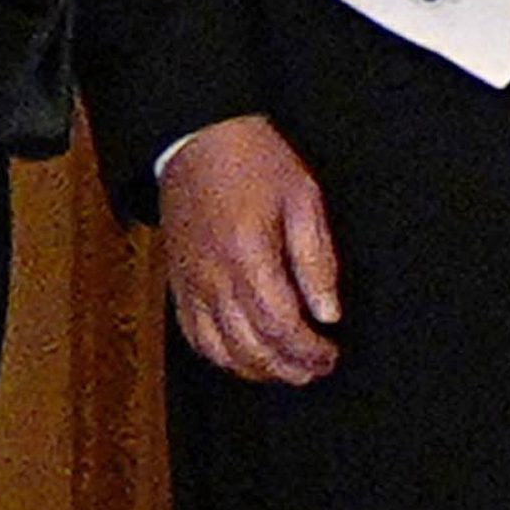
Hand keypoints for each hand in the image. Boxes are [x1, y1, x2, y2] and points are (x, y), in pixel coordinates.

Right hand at [161, 112, 343, 387]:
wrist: (198, 139)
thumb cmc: (253, 162)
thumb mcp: (303, 198)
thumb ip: (317, 260)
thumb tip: (329, 313)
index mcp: (249, 255)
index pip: (281, 326)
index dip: (309, 351)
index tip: (330, 354)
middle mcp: (214, 277)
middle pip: (253, 348)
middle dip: (290, 368)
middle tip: (317, 369)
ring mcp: (192, 285)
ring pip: (222, 352)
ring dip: (259, 370)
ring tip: (289, 370)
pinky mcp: (179, 285)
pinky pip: (195, 338)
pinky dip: (222, 358)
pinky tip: (246, 358)